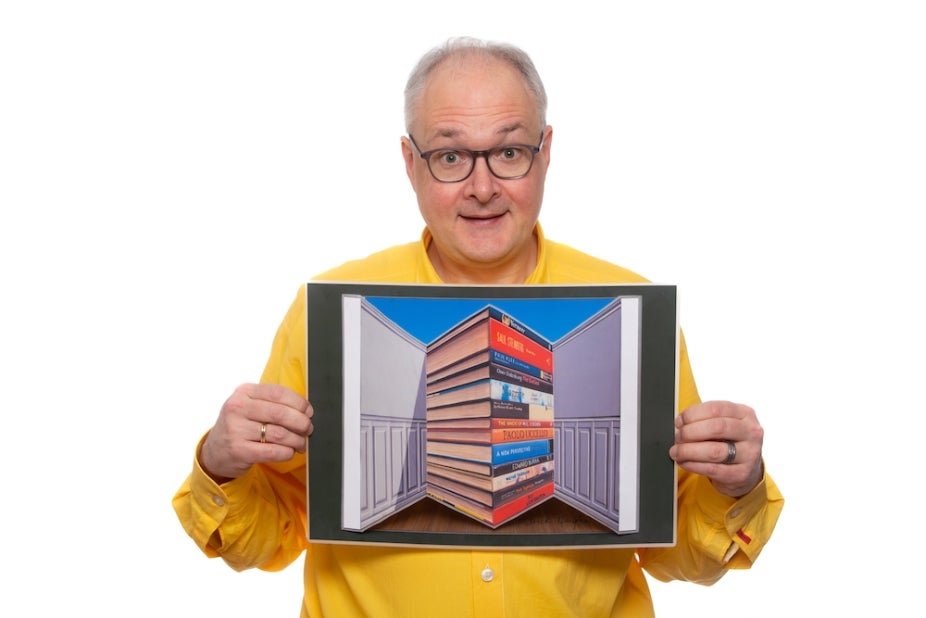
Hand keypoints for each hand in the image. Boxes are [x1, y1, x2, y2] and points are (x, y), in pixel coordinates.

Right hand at [199, 383, 313, 482]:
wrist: (215, 452)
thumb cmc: (240, 426)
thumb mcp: (249, 406)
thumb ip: (272, 403)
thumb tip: (305, 410)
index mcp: (244, 392)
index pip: (278, 392)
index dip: (299, 402)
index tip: (309, 412)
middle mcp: (237, 408)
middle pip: (281, 413)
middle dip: (301, 422)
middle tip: (308, 429)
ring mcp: (236, 430)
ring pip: (280, 434)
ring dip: (297, 440)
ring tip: (301, 443)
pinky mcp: (238, 450)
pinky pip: (273, 451)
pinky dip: (287, 452)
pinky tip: (289, 452)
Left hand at [669, 400, 763, 497]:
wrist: (746, 470)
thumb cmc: (730, 442)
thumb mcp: (725, 425)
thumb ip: (706, 420)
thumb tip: (679, 423)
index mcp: (745, 414)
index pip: (716, 408)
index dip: (692, 414)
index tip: (679, 421)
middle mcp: (751, 432)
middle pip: (716, 428)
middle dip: (690, 432)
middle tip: (678, 437)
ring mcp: (749, 454)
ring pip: (714, 451)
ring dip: (688, 451)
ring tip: (677, 451)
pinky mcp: (742, 474)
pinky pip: (712, 469)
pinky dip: (693, 465)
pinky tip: (685, 462)